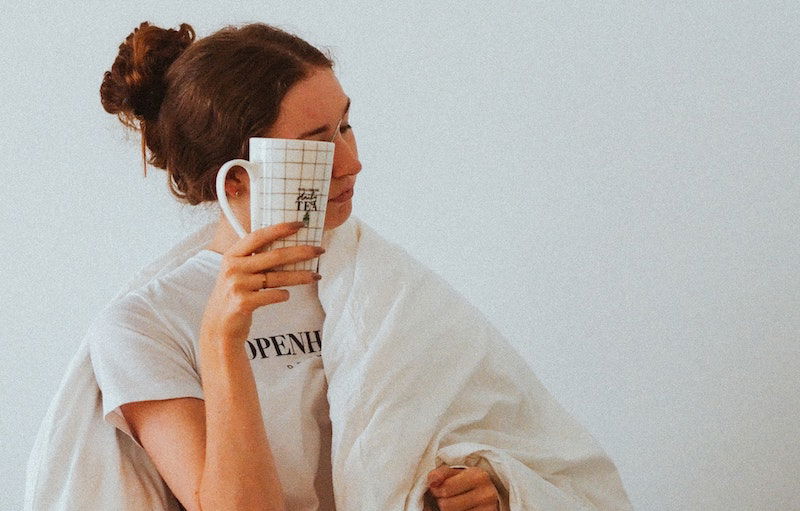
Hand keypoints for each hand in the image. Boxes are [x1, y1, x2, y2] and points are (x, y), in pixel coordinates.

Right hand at [199, 221, 323, 346]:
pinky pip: (273, 295)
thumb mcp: (237, 272)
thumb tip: (289, 246)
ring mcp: (237, 285)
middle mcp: (233, 268)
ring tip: (316, 275)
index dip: (280, 229)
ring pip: (277, 277)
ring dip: (300, 276)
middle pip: (274, 256)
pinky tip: (287, 294)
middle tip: (319, 250)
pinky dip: (283, 294)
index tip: (300, 224)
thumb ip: (255, 259)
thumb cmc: (235, 294)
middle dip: (301, 252)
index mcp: (232, 255)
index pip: (258, 236)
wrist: (219, 325)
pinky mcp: (243, 303)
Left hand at [426, 465, 499, 510]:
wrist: (487, 495)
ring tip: (456, 504)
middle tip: (450, 498)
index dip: (437, 490)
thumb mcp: (455, 473)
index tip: (442, 489)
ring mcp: (488, 509)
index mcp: (478, 476)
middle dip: (443, 502)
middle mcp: (487, 494)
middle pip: (446, 505)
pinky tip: (462, 510)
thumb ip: (441, 473)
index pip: (446, 488)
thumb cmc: (466, 483)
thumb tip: (432, 481)